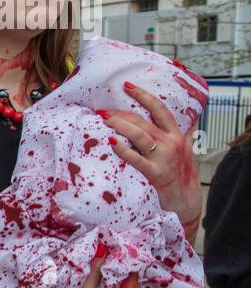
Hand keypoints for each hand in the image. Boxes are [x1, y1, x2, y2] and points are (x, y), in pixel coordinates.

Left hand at [96, 82, 201, 236]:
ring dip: (120, 125)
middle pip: (143, 121)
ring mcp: (163, 158)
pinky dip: (123, 149)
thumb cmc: (180, 175)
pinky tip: (111, 142)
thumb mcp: (185, 150)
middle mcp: (171, 143)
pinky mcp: (156, 173)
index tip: (127, 85)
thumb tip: (185, 118)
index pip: (160, 109)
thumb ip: (183, 133)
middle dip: (121, 113)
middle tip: (102, 110)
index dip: (143, 95)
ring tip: (103, 119)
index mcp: (176, 135)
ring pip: (139, 135)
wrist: (186, 202)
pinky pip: (137, 158)